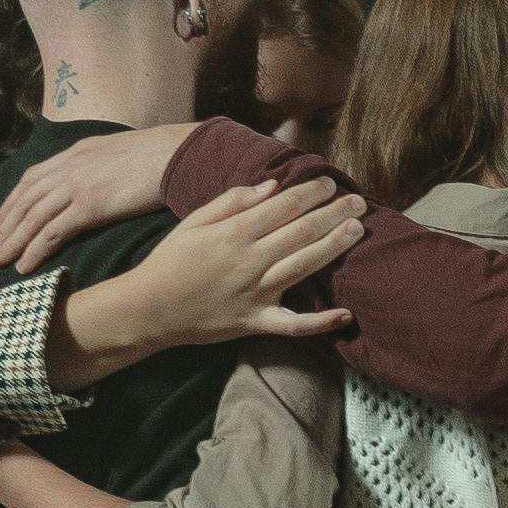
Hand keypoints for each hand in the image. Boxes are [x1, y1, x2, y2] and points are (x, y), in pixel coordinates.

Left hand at [0, 119, 266, 269]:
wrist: (177, 153)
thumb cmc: (160, 155)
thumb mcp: (120, 151)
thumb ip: (100, 164)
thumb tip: (98, 179)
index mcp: (76, 153)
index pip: (33, 179)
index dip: (12, 200)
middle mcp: (70, 168)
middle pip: (26, 200)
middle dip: (4, 225)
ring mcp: (77, 185)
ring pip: (32, 217)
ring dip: (12, 241)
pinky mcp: (89, 205)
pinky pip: (52, 231)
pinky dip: (34, 249)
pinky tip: (24, 265)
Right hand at [72, 170, 367, 361]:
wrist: (149, 309)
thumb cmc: (171, 261)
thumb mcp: (193, 222)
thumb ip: (232, 201)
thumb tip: (272, 186)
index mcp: (233, 233)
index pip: (283, 206)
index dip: (310, 192)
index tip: (330, 182)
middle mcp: (249, 261)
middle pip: (301, 232)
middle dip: (333, 213)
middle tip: (359, 201)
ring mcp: (255, 294)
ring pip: (304, 267)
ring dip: (334, 247)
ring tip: (358, 230)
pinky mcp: (256, 323)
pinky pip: (293, 325)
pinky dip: (320, 323)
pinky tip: (346, 315)